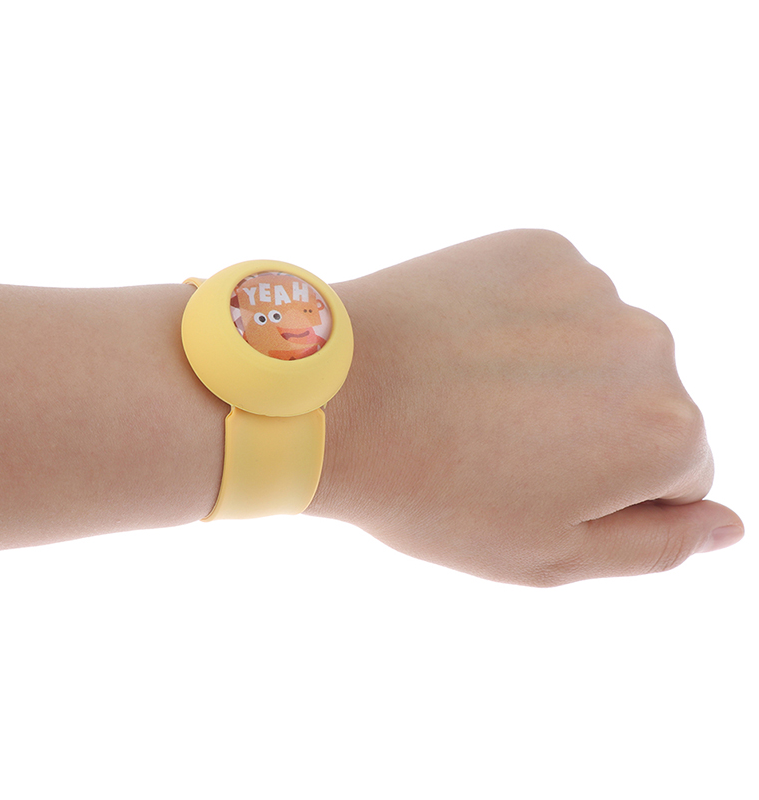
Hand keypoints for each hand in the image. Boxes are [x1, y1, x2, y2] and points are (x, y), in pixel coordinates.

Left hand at [306, 229, 743, 585]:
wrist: (335, 395)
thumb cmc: (434, 490)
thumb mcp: (548, 556)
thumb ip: (656, 546)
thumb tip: (729, 525)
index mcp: (666, 431)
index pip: (681, 474)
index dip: (609, 493)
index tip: (539, 489)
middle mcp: (650, 347)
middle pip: (649, 404)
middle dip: (593, 431)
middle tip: (500, 446)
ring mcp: (594, 288)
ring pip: (603, 350)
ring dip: (560, 374)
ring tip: (476, 397)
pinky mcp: (540, 249)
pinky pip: (558, 301)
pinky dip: (528, 324)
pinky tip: (469, 348)